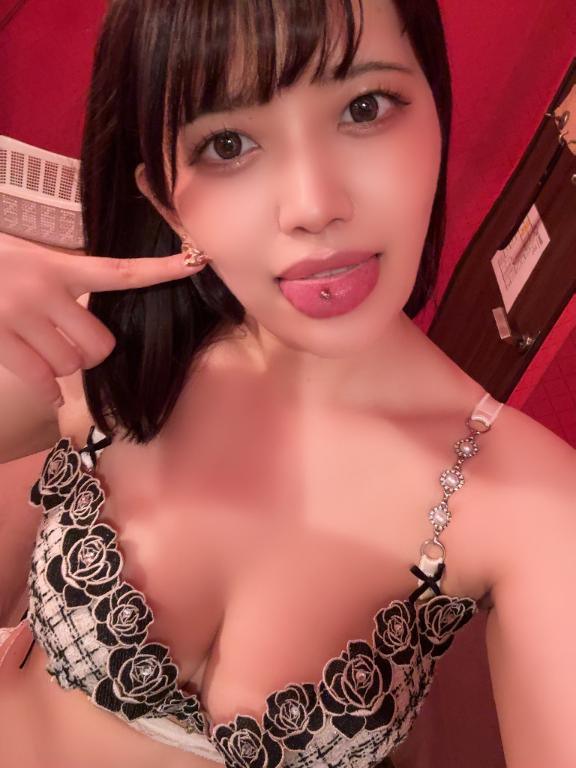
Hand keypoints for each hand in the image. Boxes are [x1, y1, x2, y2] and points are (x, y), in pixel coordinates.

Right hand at [0, 232, 205, 406]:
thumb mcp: (28, 256)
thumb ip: (64, 276)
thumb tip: (94, 297)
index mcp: (57, 266)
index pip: (120, 272)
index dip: (160, 271)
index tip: (196, 263)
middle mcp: (44, 292)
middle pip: (100, 344)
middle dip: (92, 351)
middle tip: (74, 342)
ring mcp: (19, 319)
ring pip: (71, 366)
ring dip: (65, 367)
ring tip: (46, 351)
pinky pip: (40, 380)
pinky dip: (48, 391)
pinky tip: (49, 393)